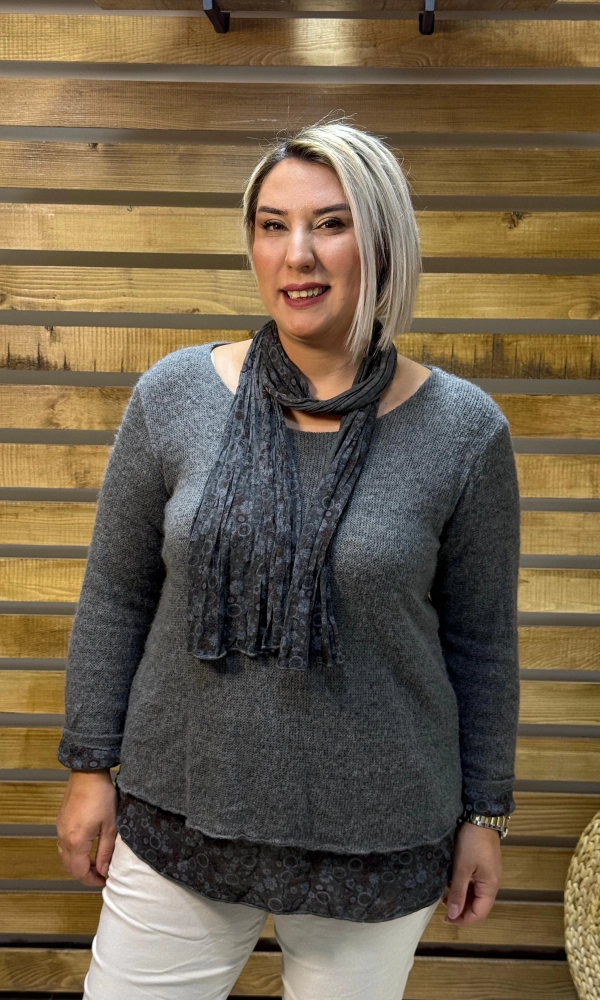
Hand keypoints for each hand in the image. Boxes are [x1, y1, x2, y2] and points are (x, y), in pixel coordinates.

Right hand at [56, 770, 116, 886]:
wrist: (88, 773)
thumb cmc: (102, 797)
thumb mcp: (110, 826)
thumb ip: (105, 851)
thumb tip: (103, 871)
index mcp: (76, 841)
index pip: (79, 872)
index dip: (92, 880)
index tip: (104, 880)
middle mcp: (63, 838)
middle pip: (70, 867)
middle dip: (85, 874)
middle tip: (101, 874)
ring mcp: (59, 829)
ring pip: (65, 857)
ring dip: (79, 864)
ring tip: (96, 862)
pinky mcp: (60, 822)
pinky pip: (63, 845)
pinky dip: (74, 853)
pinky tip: (87, 848)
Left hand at [443, 820, 501, 925]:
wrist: (480, 817)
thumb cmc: (471, 842)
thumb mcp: (461, 868)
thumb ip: (457, 892)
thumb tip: (452, 915)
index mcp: (490, 887)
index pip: (479, 914)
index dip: (463, 920)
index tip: (445, 918)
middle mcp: (493, 883)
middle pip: (478, 906)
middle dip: (461, 910)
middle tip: (442, 906)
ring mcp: (489, 875)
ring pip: (476, 895)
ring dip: (462, 898)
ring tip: (445, 895)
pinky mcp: (484, 866)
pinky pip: (475, 884)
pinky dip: (464, 887)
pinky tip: (452, 883)